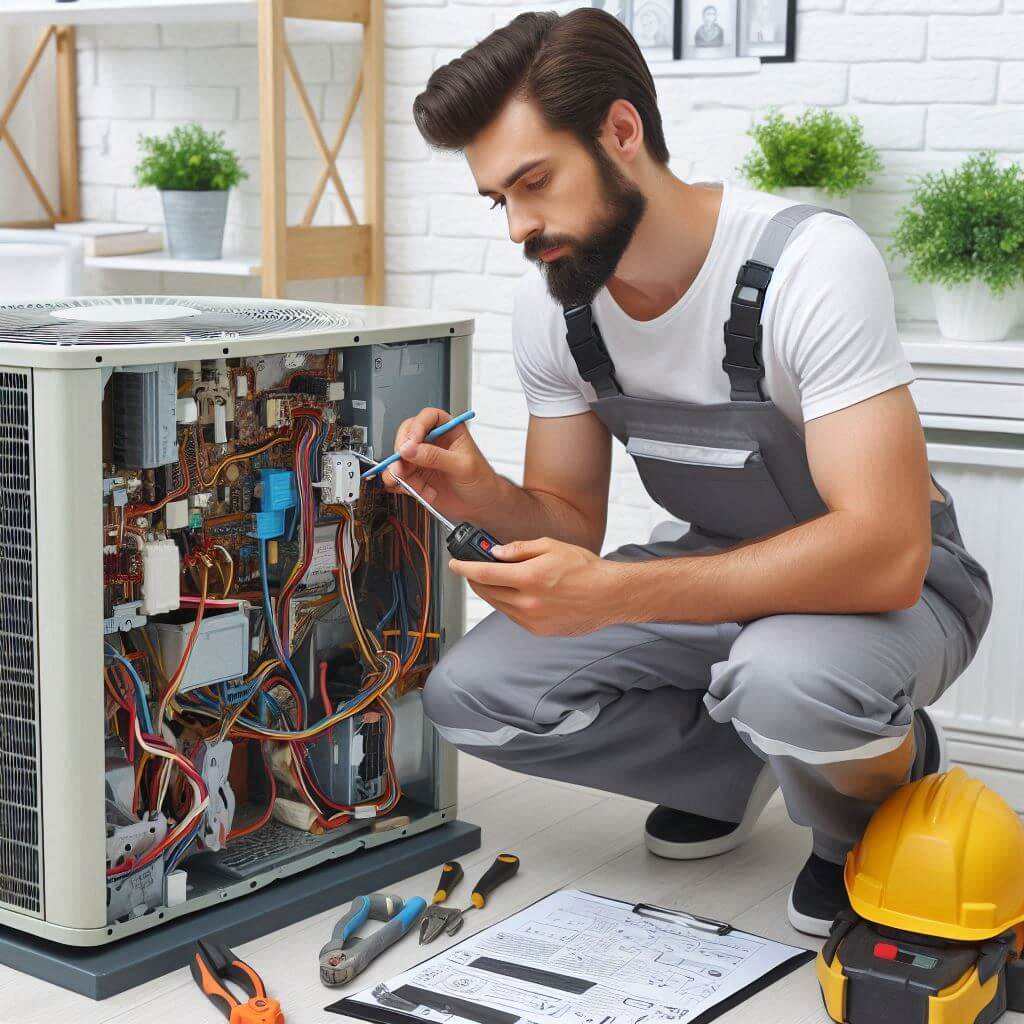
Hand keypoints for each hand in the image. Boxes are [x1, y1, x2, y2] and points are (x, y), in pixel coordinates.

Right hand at [381, 407, 499, 523]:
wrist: (481, 506)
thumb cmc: (481, 480)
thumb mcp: (462, 466)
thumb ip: (436, 457)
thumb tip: (410, 449)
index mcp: (448, 430)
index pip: (428, 417)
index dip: (417, 427)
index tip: (412, 442)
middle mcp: (432, 442)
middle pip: (407, 435)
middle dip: (401, 450)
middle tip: (402, 464)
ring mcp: (422, 460)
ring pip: (399, 458)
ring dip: (399, 471)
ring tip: (410, 483)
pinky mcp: (416, 477)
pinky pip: (398, 478)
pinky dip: (400, 485)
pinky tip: (413, 491)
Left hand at [450, 537, 624, 636]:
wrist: (609, 595)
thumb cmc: (585, 568)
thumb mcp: (551, 546)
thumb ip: (520, 549)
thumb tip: (496, 552)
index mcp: (530, 577)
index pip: (484, 573)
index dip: (464, 568)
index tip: (455, 564)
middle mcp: (528, 602)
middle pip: (486, 591)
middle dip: (475, 579)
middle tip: (473, 568)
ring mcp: (532, 619)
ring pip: (498, 605)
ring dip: (490, 592)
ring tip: (496, 578)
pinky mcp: (539, 630)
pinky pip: (512, 616)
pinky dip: (507, 604)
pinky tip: (515, 593)